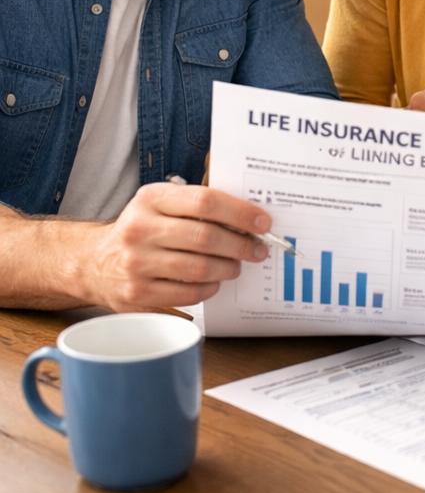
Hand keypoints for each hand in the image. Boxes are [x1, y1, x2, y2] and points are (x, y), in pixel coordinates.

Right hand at [81, 181, 272, 310]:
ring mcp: (136, 263)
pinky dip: (209, 288)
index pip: (205, 201)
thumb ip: (197, 205)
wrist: (93, 262)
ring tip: (236, 265)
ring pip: (199, 267)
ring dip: (227, 268)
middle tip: (257, 249)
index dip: (240, 212)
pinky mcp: (136, 294)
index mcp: (151, 199)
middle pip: (206, 237)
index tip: (263, 223)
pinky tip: (214, 282)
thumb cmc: (142, 229)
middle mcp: (140, 228)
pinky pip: (187, 293)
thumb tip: (249, 218)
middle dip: (240, 245)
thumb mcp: (160, 204)